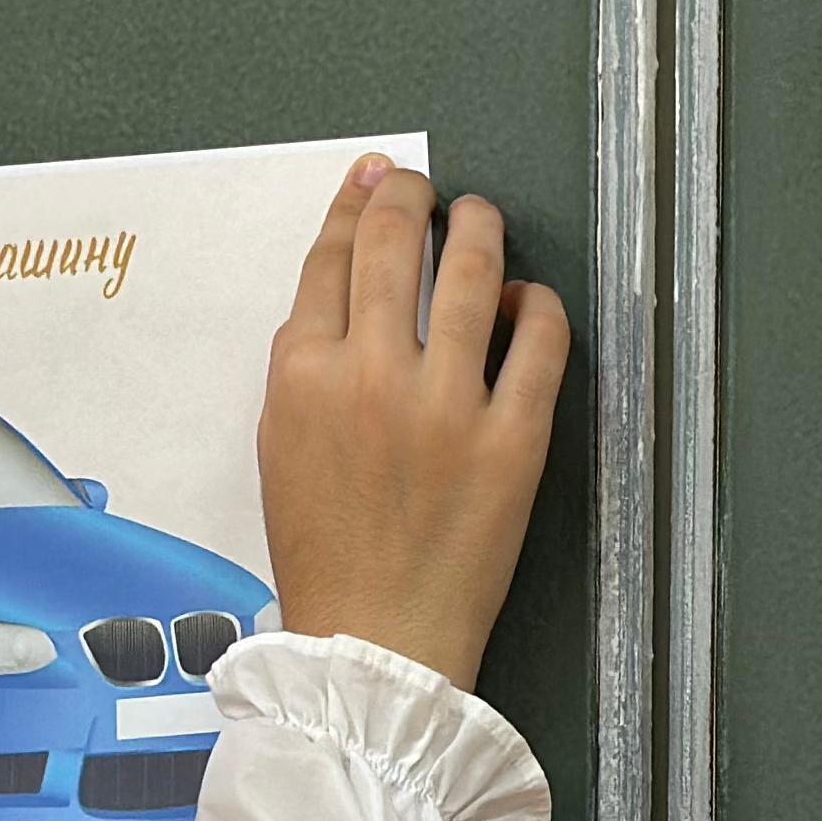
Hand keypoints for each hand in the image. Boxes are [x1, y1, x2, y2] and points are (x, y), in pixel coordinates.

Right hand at [257, 157, 567, 694]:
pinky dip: (536, 303)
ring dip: (477, 227)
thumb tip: (348, 293)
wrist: (377, 639)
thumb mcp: (282, 446)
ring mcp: (446, 404)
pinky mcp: (512, 438)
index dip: (354, 206)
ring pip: (469, 271)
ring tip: (479, 218)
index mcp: (301, 376)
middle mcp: (370, 376)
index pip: (330, 260)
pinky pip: (538, 338)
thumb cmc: (327, 554)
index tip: (373, 181)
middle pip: (391, 243)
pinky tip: (528, 300)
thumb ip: (307, 366)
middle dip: (410, 196)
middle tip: (425, 188)